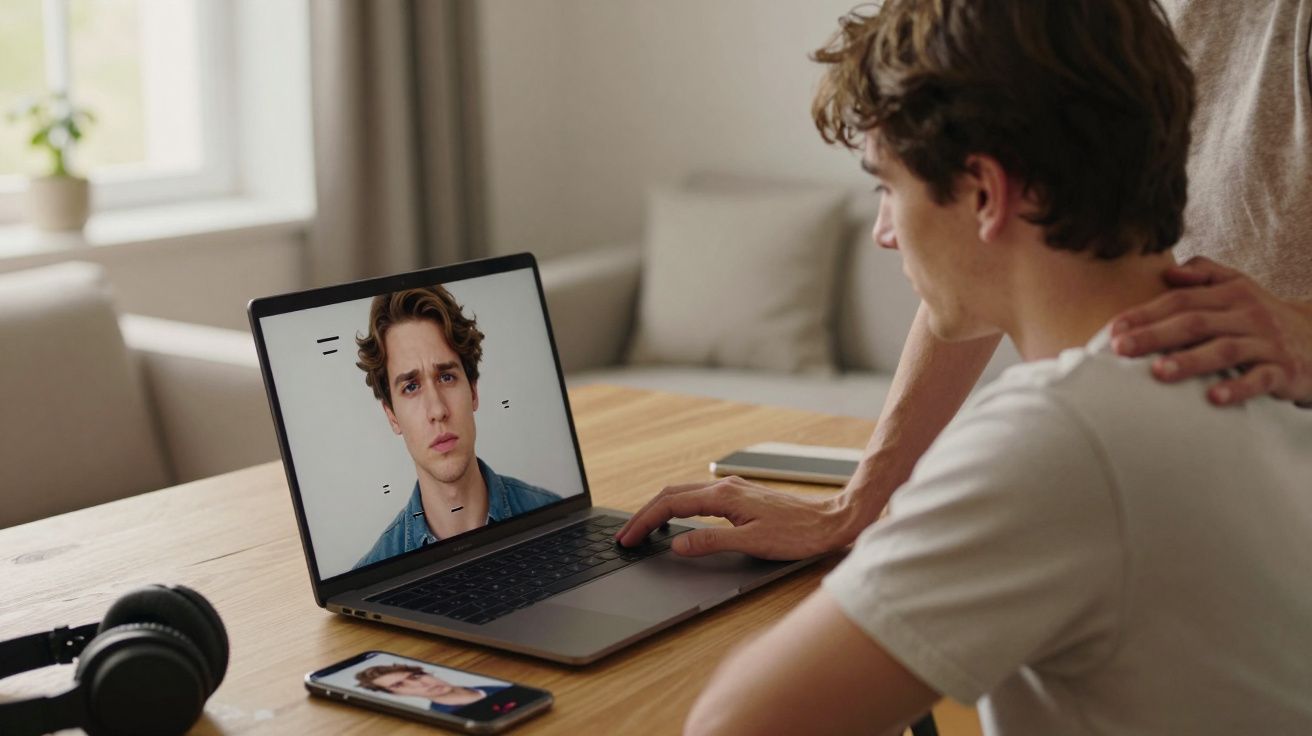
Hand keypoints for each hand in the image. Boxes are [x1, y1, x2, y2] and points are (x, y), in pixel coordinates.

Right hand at [614, 476, 854, 559]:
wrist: (832, 522)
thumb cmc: (798, 534)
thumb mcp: (751, 544)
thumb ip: (711, 543)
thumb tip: (676, 545)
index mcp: (724, 497)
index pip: (670, 505)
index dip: (644, 522)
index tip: (628, 538)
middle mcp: (725, 487)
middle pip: (671, 494)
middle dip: (644, 514)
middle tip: (626, 536)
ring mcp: (733, 490)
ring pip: (683, 494)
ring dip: (659, 509)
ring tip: (643, 530)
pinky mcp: (741, 496)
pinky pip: (698, 498)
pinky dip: (678, 508)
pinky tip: (678, 521)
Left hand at [1110, 256, 1311, 405]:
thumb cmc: (1263, 316)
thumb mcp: (1239, 287)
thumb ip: (1205, 273)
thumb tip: (1169, 271)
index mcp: (1232, 294)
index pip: (1182, 300)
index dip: (1146, 313)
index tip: (1113, 329)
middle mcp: (1249, 314)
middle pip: (1195, 322)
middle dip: (1155, 335)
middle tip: (1120, 349)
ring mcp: (1268, 343)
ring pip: (1224, 350)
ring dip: (1189, 361)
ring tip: (1157, 373)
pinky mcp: (1285, 371)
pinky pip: (1260, 379)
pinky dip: (1237, 388)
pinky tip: (1212, 399)